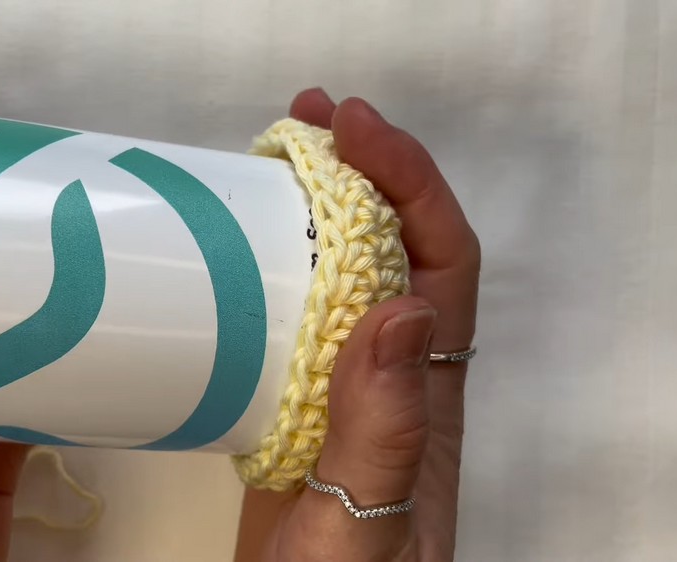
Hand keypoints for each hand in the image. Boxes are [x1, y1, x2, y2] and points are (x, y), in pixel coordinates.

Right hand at [235, 89, 479, 560]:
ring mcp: (342, 388)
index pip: (440, 264)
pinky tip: (235, 251)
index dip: (411, 185)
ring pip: (344, 275)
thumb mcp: (366, 526)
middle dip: (364, 173)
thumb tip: (402, 311)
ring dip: (318, 211)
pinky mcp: (292, 405)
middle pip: (397, 251)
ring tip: (267, 164)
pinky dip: (273, 264)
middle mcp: (392, 378)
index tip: (355, 134)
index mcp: (423, 396)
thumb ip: (387, 436)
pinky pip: (293, 315)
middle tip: (307, 122)